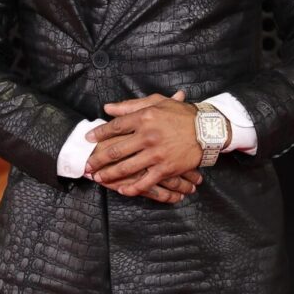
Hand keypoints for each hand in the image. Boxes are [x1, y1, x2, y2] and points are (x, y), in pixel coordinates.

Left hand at [86, 88, 206, 197]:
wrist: (207, 129)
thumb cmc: (181, 114)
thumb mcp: (157, 102)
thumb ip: (131, 106)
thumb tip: (108, 108)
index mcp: (144, 117)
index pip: (115, 126)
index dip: (99, 133)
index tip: (87, 140)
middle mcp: (148, 136)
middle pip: (116, 149)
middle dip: (98, 159)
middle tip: (87, 165)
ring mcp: (156, 154)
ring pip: (127, 167)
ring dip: (110, 174)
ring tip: (99, 178)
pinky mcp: (166, 168)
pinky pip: (146, 182)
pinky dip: (133, 188)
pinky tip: (122, 190)